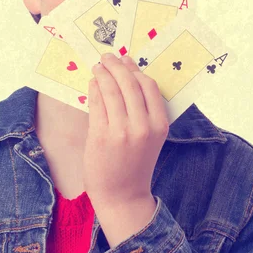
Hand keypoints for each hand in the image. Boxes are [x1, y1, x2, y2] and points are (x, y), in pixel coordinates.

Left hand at [83, 52, 169, 208]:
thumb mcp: (151, 137)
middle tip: (107, 57)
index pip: (148, 86)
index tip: (126, 61)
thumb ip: (144, 111)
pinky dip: (94, 90)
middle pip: (129, 84)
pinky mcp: (101, 136)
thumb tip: (127, 78)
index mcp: (160, 125)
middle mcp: (143, 126)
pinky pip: (96, 104)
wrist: (123, 195)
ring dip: (103, 74)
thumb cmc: (136, 163)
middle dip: (117, 66)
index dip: (135, 70)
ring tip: (98, 67)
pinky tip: (93, 84)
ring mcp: (121, 131)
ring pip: (111, 91)